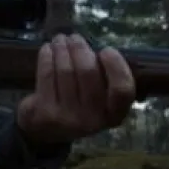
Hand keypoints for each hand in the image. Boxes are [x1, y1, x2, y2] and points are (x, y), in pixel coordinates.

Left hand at [16, 33, 136, 145]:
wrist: (46, 130)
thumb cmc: (79, 104)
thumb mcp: (99, 97)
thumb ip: (103, 76)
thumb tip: (92, 47)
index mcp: (114, 115)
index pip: (123, 90)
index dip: (116, 66)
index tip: (106, 50)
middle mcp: (93, 120)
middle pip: (88, 73)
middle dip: (80, 48)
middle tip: (74, 37)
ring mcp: (68, 119)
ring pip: (66, 70)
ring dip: (62, 49)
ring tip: (60, 40)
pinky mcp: (46, 114)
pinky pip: (48, 75)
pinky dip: (47, 57)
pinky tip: (48, 49)